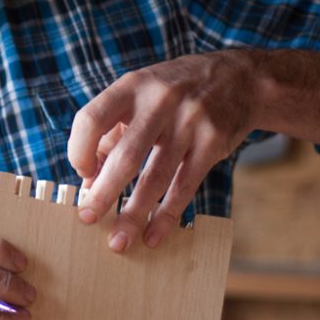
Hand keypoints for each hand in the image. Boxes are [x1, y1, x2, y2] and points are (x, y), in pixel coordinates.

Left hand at [67, 50, 256, 251]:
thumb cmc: (174, 92)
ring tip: (119, 241)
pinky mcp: (213, 143)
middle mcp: (160, 101)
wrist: (239, 78)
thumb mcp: (140, 96)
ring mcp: (190, 122)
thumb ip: (113, 133)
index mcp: (132, 86)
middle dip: (104, 192)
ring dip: (134, 213)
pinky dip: (166, 215)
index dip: (80, 150)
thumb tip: (89, 182)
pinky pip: (184, 186)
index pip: (91, 119)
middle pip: (125, 155)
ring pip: (156, 177)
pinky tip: (153, 235)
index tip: (83, 173)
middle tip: (87, 218)